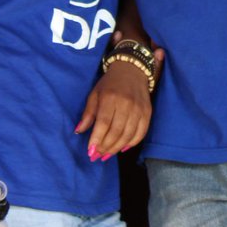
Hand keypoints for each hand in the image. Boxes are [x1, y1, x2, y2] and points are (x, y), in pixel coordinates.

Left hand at [75, 34, 165, 160]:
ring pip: (128, 135)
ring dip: (116, 148)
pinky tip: (122, 148)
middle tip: (96, 156)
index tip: (90, 151)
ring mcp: (139, 108)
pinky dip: (131, 143)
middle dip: (105, 147)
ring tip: (106, 155)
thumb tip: (79, 131)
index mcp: (110, 98)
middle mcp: (126, 104)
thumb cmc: (110, 83)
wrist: (132, 70)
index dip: (97, 139)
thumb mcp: (95, 94)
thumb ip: (88, 113)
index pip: (104, 123)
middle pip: (116, 131)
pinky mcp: (147, 112)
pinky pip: (141, 132)